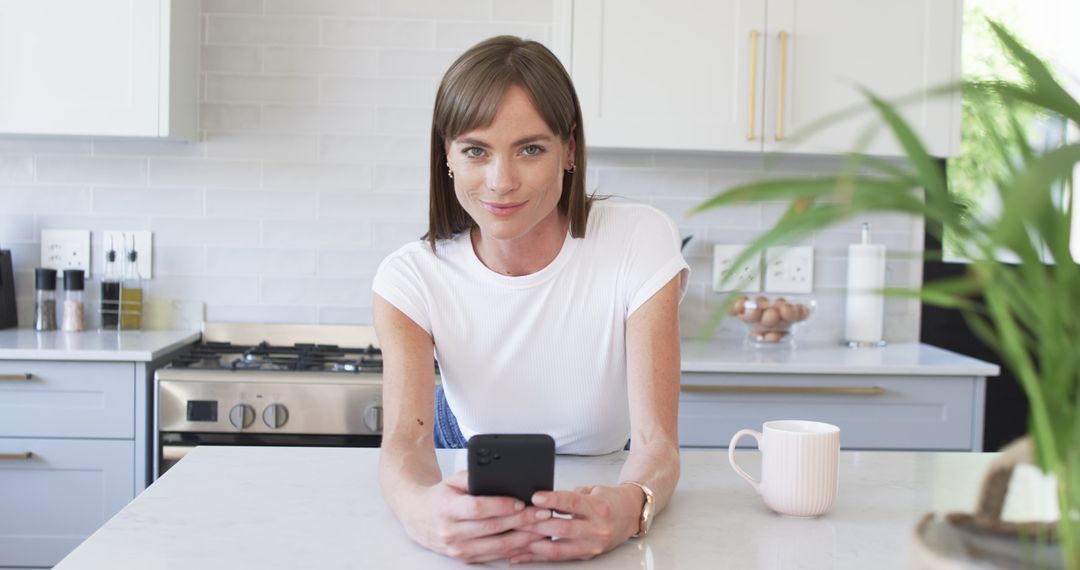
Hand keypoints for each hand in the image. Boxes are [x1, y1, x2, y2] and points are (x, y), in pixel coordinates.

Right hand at [401, 470, 552, 563]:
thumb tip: (501, 476)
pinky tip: (530, 540)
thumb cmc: (441, 496)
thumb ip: (474, 476)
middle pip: (492, 528)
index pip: (477, 508)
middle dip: (521, 521)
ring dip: (524, 538)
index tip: (521, 502)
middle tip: (542, 513)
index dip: (501, 506)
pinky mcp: (465, 558)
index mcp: (446, 509)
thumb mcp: (452, 480)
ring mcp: (458, 548)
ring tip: (543, 528)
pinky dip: (516, 549)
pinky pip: (495, 555)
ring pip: (497, 545)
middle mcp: (451, 532)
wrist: (419, 517)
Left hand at [510, 484, 641, 562]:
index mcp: (599, 508)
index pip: (573, 503)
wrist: (631, 515)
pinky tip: (521, 555)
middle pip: (562, 529)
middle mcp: (597, 529)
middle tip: (515, 520)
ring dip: (532, 545)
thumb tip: (540, 500)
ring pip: (557, 548)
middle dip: (535, 525)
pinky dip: (537, 556)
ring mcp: (592, 546)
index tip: (535, 497)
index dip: (553, 500)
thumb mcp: (591, 491)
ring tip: (512, 540)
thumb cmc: (609, 500)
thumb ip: (568, 496)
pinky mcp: (586, 555)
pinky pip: (558, 558)